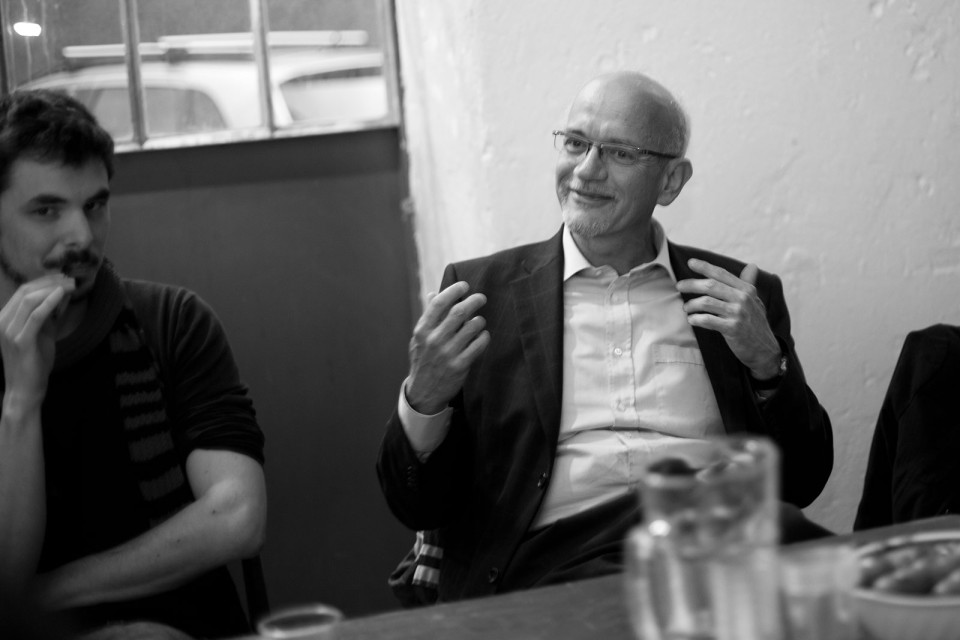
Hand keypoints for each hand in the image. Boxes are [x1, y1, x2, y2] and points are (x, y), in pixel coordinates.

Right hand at [0, 275, 74, 405]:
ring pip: (29, 300)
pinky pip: (35, 316)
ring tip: (70, 285)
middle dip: (49, 282)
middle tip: (70, 278)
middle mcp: (2, 322)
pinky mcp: (20, 341)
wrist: (26, 389)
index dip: (44, 281)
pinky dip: (49, 303)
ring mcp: (9, 331)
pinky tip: (61, 294)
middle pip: (25, 292)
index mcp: (5, 318)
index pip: (23, 292)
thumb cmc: (34, 362)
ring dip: (52, 289)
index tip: (64, 277)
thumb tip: (62, 294)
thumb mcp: (44, 333)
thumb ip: (50, 314)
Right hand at [405, 281, 489, 414]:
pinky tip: (482, 336)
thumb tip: (433, 294)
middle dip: (474, 301)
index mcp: (423, 330)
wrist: (423, 392)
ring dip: (479, 321)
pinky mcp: (460, 366)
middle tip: (481, 298)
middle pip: (459, 312)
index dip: (454, 290)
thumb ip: (428, 317)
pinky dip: (483, 337)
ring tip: (479, 321)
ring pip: (472, 327)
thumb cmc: (423, 360)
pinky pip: (478, 344)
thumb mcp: (419, 338)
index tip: (464, 285)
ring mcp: (447, 353)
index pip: (439, 303)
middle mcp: (434, 340)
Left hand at [676, 260, 780, 378]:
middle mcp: (743, 298)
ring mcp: (738, 313)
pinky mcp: (733, 328)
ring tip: (686, 308)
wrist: (765, 350)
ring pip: (707, 302)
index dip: (705, 267)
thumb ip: (749, 284)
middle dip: (691, 284)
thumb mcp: (756, 302)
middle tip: (679, 286)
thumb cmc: (756, 324)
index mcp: (747, 289)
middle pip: (711, 286)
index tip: (690, 262)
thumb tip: (751, 266)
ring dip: (692, 304)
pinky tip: (692, 320)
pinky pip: (708, 320)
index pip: (722, 274)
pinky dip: (696, 319)